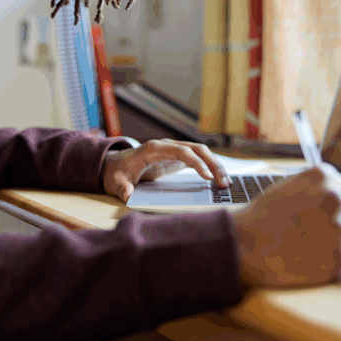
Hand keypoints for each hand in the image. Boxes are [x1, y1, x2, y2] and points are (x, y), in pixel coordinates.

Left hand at [101, 138, 230, 202]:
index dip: (196, 163)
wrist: (115, 165)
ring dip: (215, 165)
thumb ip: (122, 188)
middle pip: (196, 149)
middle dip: (213, 164)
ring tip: (226, 184)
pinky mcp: (176, 157)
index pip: (181, 151)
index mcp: (154, 149)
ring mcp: (173, 150)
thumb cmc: (117, 173)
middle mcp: (167, 145)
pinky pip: (197, 158)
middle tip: (224, 184)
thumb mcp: (116, 182)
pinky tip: (218, 180)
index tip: (208, 178)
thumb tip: (128, 195)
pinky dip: (209, 167)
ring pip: (200, 152)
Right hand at [232, 163, 340, 287]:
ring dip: (335, 244)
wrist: (245, 244)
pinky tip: (306, 258)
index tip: (321, 216)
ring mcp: (339, 228)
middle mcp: (336, 198)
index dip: (334, 206)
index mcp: (324, 177)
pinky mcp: (339, 256)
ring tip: (306, 246)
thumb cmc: (261, 218)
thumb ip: (316, 189)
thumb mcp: (288, 188)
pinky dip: (328, 262)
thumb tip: (337, 197)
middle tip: (315, 234)